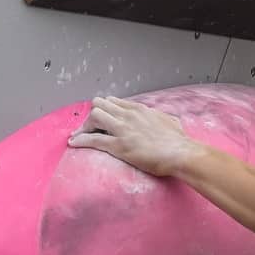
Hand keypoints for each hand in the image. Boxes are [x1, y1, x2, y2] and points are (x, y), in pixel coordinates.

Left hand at [66, 95, 205, 177]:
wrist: (181, 153)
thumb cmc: (178, 141)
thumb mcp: (169, 120)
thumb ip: (160, 117)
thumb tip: (164, 119)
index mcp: (138, 109)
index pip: (113, 101)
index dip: (104, 111)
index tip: (100, 121)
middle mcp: (129, 115)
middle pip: (99, 104)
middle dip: (91, 117)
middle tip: (89, 129)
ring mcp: (123, 130)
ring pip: (94, 117)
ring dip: (85, 127)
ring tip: (80, 136)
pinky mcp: (119, 146)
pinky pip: (94, 140)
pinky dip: (81, 141)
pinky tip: (73, 143)